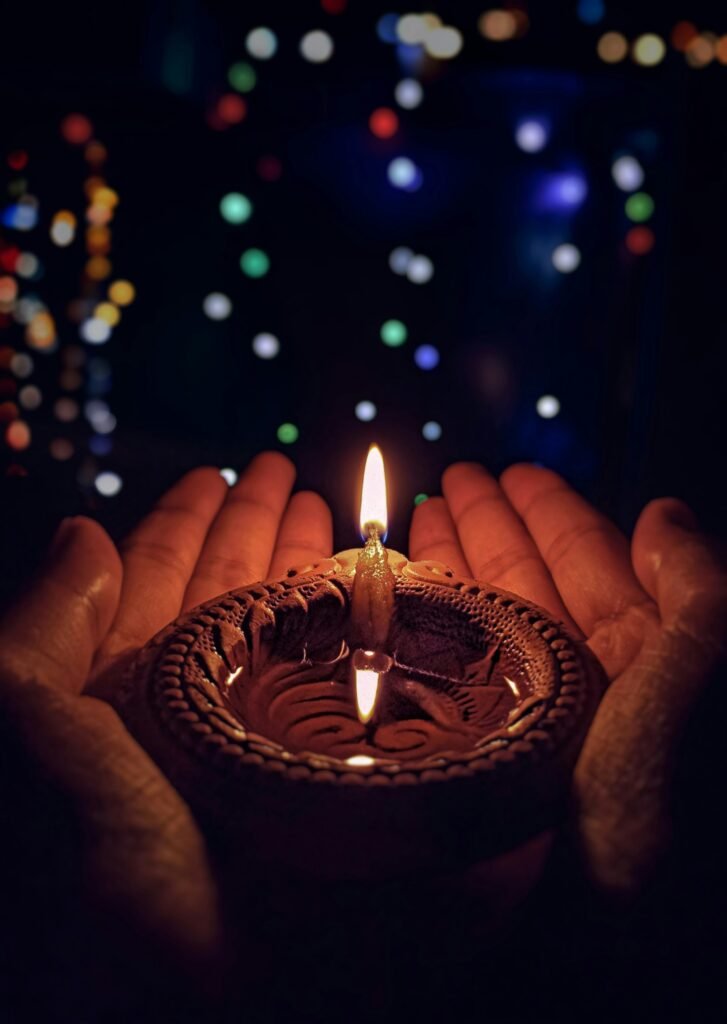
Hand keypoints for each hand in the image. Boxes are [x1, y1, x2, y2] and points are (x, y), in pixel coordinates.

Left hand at [0, 453, 331, 980]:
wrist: (182, 1013)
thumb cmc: (85, 882)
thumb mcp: (28, 736)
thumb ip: (45, 631)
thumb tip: (80, 529)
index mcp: (129, 692)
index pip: (162, 578)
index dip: (191, 520)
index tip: (222, 469)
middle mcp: (202, 712)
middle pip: (238, 596)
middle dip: (263, 531)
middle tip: (294, 474)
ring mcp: (274, 746)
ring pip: (301, 635)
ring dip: (318, 573)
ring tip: (341, 518)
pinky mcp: (338, 783)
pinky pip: (363, 692)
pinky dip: (379, 643)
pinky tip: (394, 600)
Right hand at [410, 462, 725, 894]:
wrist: (604, 951)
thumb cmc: (663, 816)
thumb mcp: (698, 682)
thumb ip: (696, 591)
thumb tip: (662, 511)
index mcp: (646, 663)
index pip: (592, 562)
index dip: (550, 511)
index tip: (508, 470)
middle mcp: (585, 688)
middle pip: (529, 586)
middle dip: (489, 529)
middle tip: (446, 481)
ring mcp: (528, 724)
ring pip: (483, 626)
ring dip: (452, 570)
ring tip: (414, 522)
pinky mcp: (478, 761)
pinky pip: (447, 678)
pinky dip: (423, 634)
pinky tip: (396, 602)